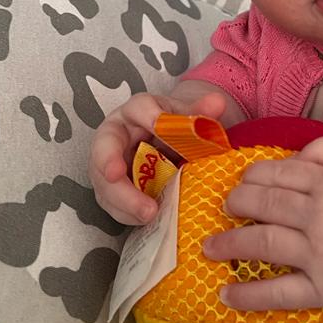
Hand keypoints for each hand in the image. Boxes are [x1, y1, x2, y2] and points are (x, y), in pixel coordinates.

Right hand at [89, 88, 228, 224]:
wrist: (165, 143)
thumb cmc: (172, 128)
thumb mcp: (186, 117)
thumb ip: (200, 112)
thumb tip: (217, 103)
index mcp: (136, 112)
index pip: (139, 108)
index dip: (147, 116)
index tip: (157, 124)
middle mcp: (116, 136)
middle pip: (105, 146)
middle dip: (108, 161)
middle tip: (116, 174)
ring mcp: (110, 165)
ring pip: (105, 181)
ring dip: (123, 198)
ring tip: (148, 212)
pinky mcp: (112, 189)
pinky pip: (113, 203)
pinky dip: (128, 213)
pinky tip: (147, 219)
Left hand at [202, 136, 322, 313]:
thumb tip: (289, 156)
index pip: (279, 173)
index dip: (252, 176)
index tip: (242, 181)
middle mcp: (322, 215)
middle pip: (264, 204)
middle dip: (237, 203)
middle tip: (226, 207)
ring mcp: (320, 254)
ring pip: (263, 243)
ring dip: (229, 244)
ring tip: (210, 247)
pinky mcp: (322, 289)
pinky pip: (279, 292)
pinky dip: (249, 295)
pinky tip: (225, 295)